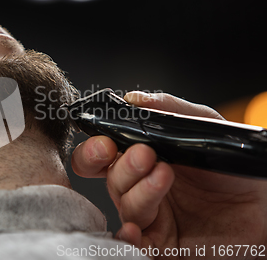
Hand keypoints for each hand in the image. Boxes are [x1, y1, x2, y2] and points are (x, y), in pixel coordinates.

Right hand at [71, 91, 266, 258]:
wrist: (263, 204)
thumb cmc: (231, 166)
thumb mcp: (204, 126)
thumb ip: (170, 110)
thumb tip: (133, 99)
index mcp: (139, 159)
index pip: (101, 156)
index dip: (94, 150)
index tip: (106, 142)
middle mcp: (139, 187)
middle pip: (109, 179)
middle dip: (120, 167)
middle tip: (144, 154)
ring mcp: (150, 216)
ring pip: (125, 206)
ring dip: (140, 190)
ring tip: (165, 173)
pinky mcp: (161, 243)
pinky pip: (135, 245)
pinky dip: (129, 238)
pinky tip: (136, 228)